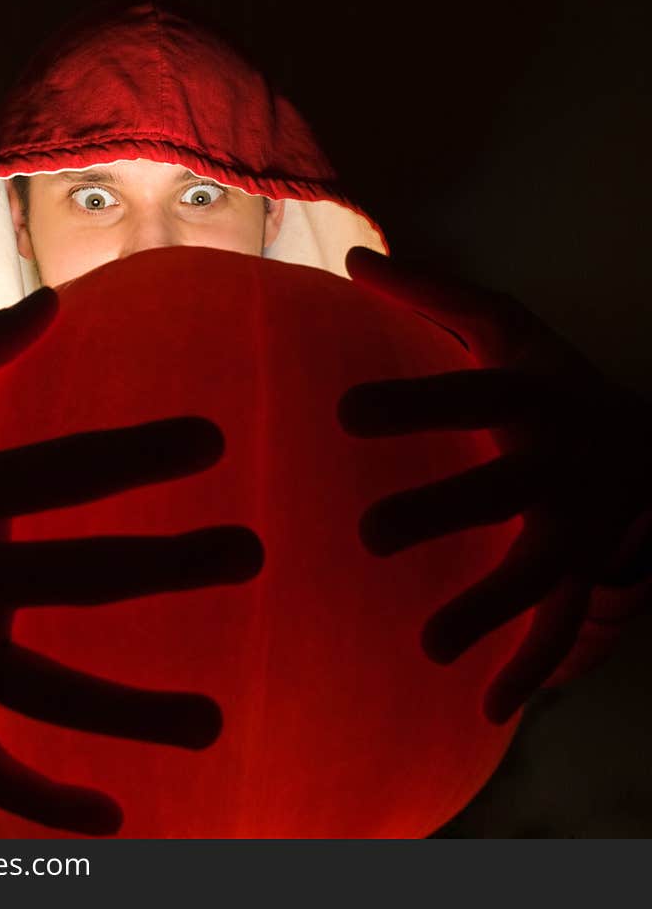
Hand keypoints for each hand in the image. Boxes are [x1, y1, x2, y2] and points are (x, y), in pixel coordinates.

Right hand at [0, 287, 262, 832]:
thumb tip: (51, 294)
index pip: (63, 471)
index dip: (138, 455)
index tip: (214, 442)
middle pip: (76, 577)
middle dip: (166, 566)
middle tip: (252, 554)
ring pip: (44, 691)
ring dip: (129, 710)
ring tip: (214, 723)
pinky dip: (40, 801)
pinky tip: (113, 816)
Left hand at [338, 247, 651, 723]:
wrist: (647, 439)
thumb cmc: (555, 379)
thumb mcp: (508, 325)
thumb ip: (434, 292)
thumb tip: (354, 256)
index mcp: (532, 396)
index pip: (471, 395)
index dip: (415, 403)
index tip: (344, 412)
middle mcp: (559, 461)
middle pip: (503, 490)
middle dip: (444, 512)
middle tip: (370, 535)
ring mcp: (578, 524)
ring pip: (538, 571)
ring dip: (489, 608)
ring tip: (431, 645)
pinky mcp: (585, 569)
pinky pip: (563, 623)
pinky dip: (534, 666)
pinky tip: (490, 707)